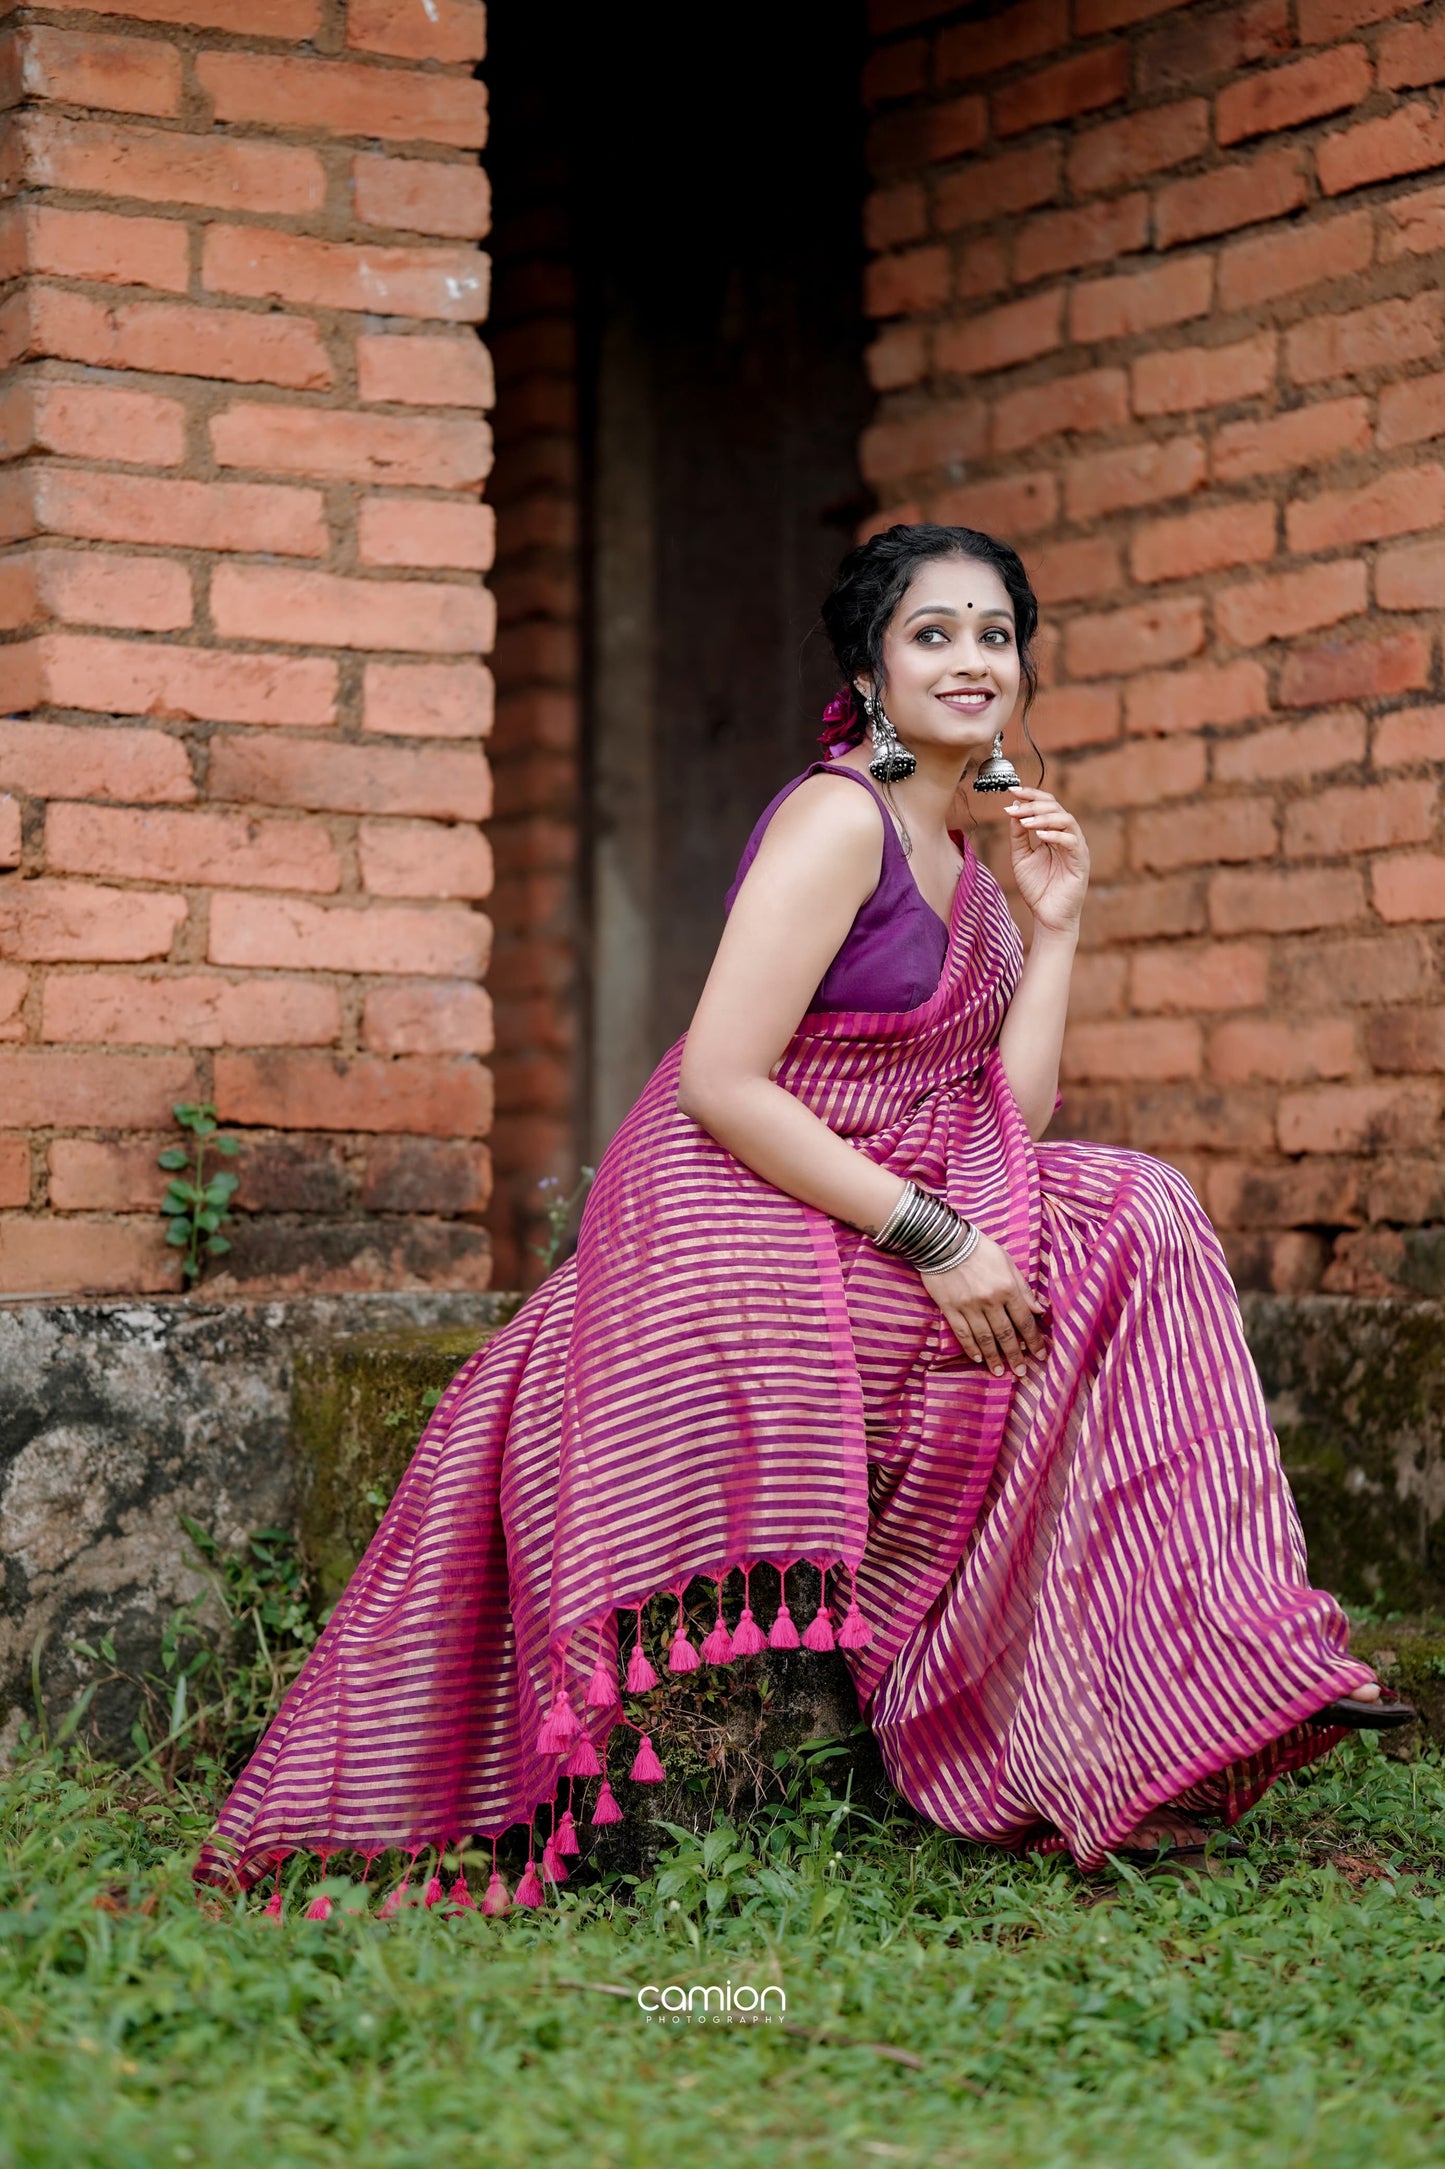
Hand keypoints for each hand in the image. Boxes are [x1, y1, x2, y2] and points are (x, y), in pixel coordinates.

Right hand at [922, 1230, 1047, 1378]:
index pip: (1025, 1321)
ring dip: (994, 1357)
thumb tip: (1040, 1310)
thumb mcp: (1007, 1262)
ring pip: (984, 1338)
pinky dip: (971, 1348)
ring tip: (999, 1372)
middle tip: (1021, 1372)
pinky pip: (962, 1333)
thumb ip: (1023, 1288)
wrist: (944, 1241)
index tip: (1039, 1356)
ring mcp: (969, 1307)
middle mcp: (990, 1301)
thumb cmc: (980, 1248)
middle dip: (1015, 1356)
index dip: (1034, 1341)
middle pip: (1006, 1335)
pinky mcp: (950, 1308)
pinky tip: (978, 1358)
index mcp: (1007, 1288)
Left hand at [1005, 788, 1088, 933]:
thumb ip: (1018, 835)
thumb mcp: (1021, 857)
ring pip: (1066, 821)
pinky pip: (1071, 841)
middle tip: (1016, 805)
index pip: (1046, 806)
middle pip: (1057, 808)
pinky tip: (1039, 836)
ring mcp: (1076, 848)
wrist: (1048, 917)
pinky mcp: (1081, 862)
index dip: (1031, 796)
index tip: (1012, 790)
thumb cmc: (1037, 888)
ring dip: (1043, 818)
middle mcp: (1067, 837)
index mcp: (1054, 833)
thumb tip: (1014, 809)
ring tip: (1024, 822)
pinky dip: (1055, 835)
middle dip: (1035, 804)